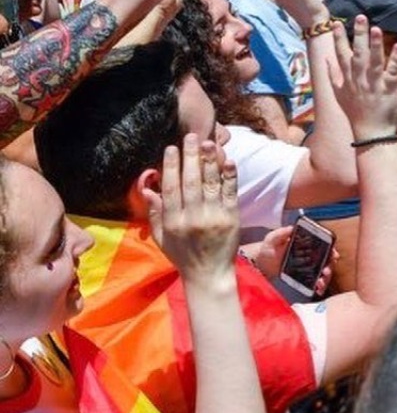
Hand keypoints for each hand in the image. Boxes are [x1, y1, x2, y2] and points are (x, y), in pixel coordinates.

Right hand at [144, 135, 238, 284]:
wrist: (208, 275)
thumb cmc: (183, 255)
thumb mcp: (161, 238)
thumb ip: (154, 214)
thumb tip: (148, 190)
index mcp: (173, 222)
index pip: (171, 188)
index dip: (170, 167)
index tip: (171, 148)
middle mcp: (192, 218)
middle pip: (191, 182)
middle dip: (190, 157)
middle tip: (191, 136)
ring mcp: (214, 217)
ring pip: (211, 184)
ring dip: (210, 161)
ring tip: (209, 142)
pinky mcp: (231, 218)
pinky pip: (230, 193)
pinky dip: (230, 177)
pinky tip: (228, 161)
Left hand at [251, 225, 336, 295]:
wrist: (260, 264)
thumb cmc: (267, 249)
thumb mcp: (272, 238)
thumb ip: (281, 233)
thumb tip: (292, 228)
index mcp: (306, 242)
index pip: (323, 244)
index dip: (331, 249)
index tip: (333, 255)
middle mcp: (310, 254)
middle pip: (326, 259)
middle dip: (329, 266)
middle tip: (325, 272)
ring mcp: (308, 266)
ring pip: (323, 271)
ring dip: (325, 278)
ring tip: (320, 283)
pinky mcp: (304, 276)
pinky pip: (316, 281)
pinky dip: (319, 286)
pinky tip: (318, 290)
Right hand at [329, 16, 396, 139]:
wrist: (371, 134)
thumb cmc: (356, 114)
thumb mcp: (339, 95)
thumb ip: (333, 76)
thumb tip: (326, 60)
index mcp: (348, 80)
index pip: (340, 56)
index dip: (338, 39)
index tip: (335, 23)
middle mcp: (359, 80)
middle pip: (357, 54)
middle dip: (358, 35)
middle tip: (360, 17)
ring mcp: (374, 85)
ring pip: (374, 62)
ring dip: (375, 45)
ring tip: (376, 28)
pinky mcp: (389, 90)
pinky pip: (392, 72)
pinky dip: (395, 59)